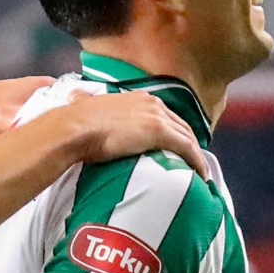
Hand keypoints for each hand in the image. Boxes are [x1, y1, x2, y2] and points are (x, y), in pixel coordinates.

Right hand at [63, 92, 208, 178]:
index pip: (165, 115)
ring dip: (196, 155)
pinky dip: (196, 161)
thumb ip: (87, 104)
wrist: (75, 128)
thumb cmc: (75, 124)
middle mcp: (152, 103)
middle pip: (181, 124)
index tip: (179, 147)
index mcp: (139, 99)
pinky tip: (201, 175)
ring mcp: (157, 116)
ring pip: (187, 136)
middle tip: (195, 162)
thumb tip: (72, 98)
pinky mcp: (158, 132)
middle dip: (191, 143)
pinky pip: (186, 148)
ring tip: (200, 173)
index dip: (175, 131)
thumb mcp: (86, 109)